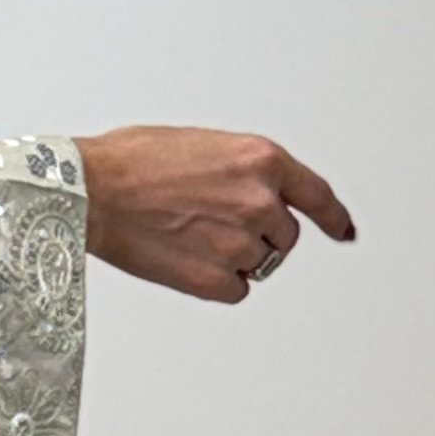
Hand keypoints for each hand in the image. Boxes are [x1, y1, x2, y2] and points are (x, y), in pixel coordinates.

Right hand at [76, 126, 355, 300]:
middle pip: (285, 236)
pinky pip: (236, 291)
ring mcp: (240, 243)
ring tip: (188, 237)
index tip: (343, 231)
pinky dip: (215, 283)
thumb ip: (241, 170)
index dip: (334, 218)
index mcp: (261, 160)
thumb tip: (250, 193)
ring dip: (233, 258)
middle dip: (259, 235)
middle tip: (213, 226)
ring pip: (259, 264)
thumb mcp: (204, 145)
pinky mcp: (215, 280)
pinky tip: (184, 260)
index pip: (317, 196)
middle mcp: (260, 201)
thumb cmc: (131, 162)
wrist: (91, 191)